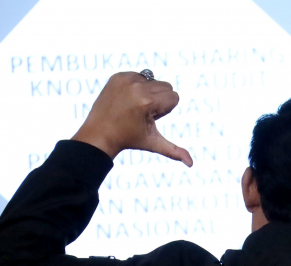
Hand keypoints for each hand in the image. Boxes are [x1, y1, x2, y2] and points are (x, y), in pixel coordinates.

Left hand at [71, 71, 192, 165]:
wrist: (99, 133)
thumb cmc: (129, 139)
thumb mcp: (153, 143)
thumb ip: (174, 151)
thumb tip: (191, 164)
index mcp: (147, 102)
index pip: (174, 97)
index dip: (165, 110)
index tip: (149, 117)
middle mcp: (137, 87)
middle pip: (166, 86)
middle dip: (159, 100)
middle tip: (142, 112)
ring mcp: (126, 79)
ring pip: (154, 80)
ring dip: (149, 92)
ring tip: (134, 106)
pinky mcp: (118, 76)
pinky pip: (140, 76)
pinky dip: (137, 86)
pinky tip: (127, 99)